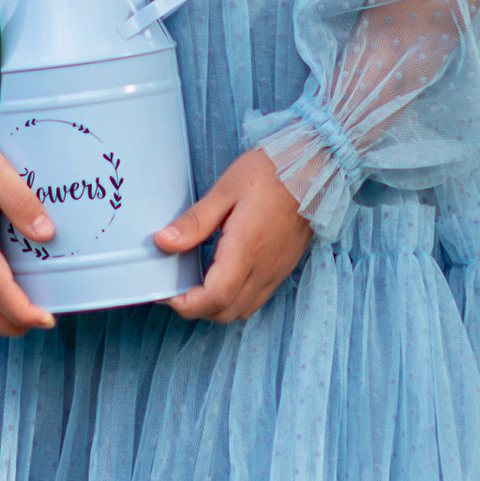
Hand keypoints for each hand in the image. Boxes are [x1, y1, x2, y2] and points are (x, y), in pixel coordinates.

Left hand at [158, 147, 313, 324]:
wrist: (316, 167)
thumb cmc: (271, 172)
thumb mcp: (225, 190)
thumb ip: (194, 222)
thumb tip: (163, 242)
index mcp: (246, 250)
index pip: (213, 298)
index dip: (186, 304)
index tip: (166, 292)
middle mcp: (263, 269)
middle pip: (225, 312)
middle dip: (196, 309)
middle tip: (176, 288)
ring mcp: (276, 271)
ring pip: (242, 311)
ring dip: (216, 307)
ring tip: (196, 284)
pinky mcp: (283, 268)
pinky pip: (257, 299)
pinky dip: (235, 300)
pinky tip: (223, 277)